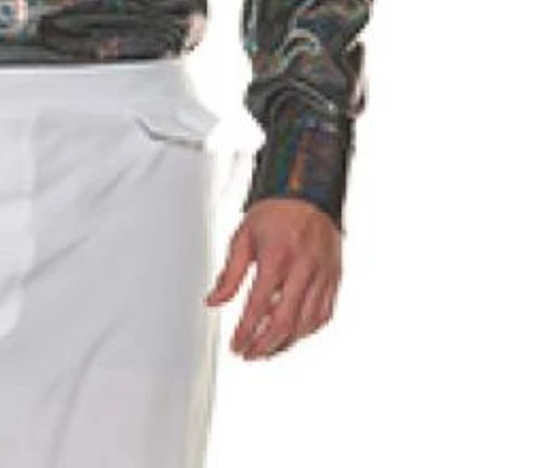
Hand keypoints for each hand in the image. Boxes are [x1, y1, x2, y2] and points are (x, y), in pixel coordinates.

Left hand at [205, 197, 341, 359]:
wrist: (307, 193)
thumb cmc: (275, 213)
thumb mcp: (243, 237)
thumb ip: (230, 274)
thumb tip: (213, 301)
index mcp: (277, 256)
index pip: (259, 306)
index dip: (246, 332)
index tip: (236, 345)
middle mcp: (303, 268)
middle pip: (284, 321)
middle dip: (264, 344)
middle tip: (249, 354)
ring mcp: (322, 275)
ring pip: (306, 324)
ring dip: (284, 343)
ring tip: (266, 350)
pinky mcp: (334, 279)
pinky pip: (323, 315)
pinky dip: (306, 331)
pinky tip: (292, 335)